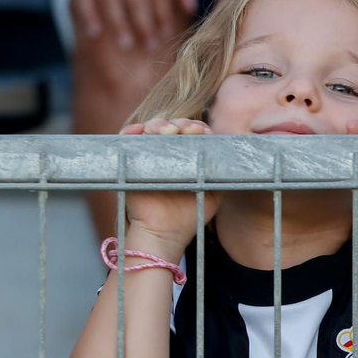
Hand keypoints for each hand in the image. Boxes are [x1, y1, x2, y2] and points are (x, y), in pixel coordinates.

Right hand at [116, 117, 218, 251]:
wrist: (164, 234)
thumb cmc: (189, 215)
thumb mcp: (213, 193)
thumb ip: (220, 174)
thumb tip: (229, 154)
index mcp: (188, 156)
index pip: (193, 131)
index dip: (197, 128)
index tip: (202, 133)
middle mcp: (168, 152)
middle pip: (173, 125)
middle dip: (181, 123)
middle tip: (187, 130)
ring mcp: (149, 155)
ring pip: (151, 128)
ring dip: (159, 124)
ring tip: (166, 131)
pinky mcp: (131, 162)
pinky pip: (127, 140)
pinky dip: (131, 131)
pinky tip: (138, 131)